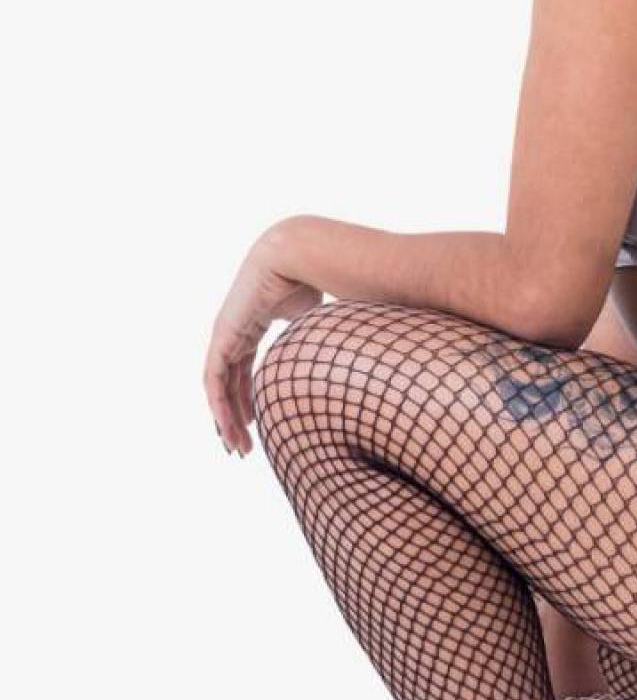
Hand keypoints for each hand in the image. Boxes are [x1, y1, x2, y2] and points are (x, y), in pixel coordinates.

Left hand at [204, 229, 321, 456]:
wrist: (304, 252)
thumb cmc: (323, 276)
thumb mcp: (321, 320)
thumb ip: (326, 340)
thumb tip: (358, 360)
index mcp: (259, 320)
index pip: (247, 366)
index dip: (251, 397)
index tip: (260, 426)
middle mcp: (238, 327)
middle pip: (231, 379)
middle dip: (237, 414)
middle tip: (243, 447)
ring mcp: (228, 330)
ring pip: (220, 384)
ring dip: (226, 417)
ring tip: (237, 447)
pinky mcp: (223, 333)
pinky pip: (215, 377)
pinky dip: (220, 404)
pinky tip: (228, 427)